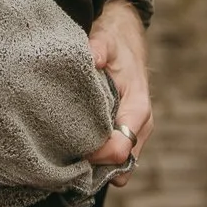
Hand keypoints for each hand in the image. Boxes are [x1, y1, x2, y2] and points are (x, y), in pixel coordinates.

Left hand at [86, 0, 153, 185]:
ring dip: (97, 165)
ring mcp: (137, 133)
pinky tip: (78, 147)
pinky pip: (117, 159)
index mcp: (138, 107)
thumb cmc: (116, 43)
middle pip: (121, 165)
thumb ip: (99, 48)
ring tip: (69, 153)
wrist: (128, 41)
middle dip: (95, 164)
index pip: (121, 147)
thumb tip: (93, 58)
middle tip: (65, 154)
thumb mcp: (106, 40)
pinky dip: (100, 160)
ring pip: (120, 166)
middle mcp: (141, 125)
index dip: (96, 153)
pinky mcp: (129, 134)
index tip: (72, 145)